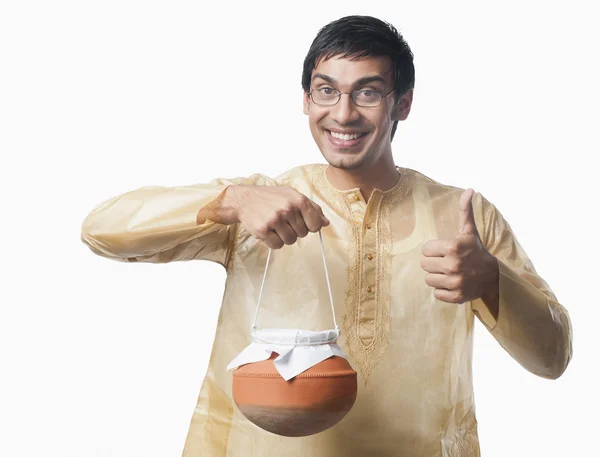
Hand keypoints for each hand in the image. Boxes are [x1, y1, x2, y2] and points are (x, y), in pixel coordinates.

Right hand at [198, 184, 329, 249]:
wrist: (244, 199)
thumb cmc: (271, 197)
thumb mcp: (293, 196)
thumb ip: (312, 208)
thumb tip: (326, 223)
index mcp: (298, 200)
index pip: (315, 224)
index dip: (310, 226)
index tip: (302, 223)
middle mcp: (287, 209)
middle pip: (303, 234)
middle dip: (295, 230)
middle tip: (284, 221)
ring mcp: (275, 220)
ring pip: (291, 241)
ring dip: (284, 237)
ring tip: (276, 226)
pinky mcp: (263, 230)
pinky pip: (277, 245)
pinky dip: (274, 241)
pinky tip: (268, 230)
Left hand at [420, 188, 497, 303]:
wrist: (492, 276)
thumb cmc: (475, 251)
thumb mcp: (469, 231)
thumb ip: (465, 210)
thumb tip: (470, 189)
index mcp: (453, 247)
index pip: (425, 250)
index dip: (434, 250)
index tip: (445, 251)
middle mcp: (453, 265)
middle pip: (424, 265)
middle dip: (434, 263)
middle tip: (446, 262)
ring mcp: (455, 282)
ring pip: (428, 280)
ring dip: (437, 277)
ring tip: (449, 273)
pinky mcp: (456, 296)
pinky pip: (436, 294)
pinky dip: (442, 290)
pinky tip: (453, 283)